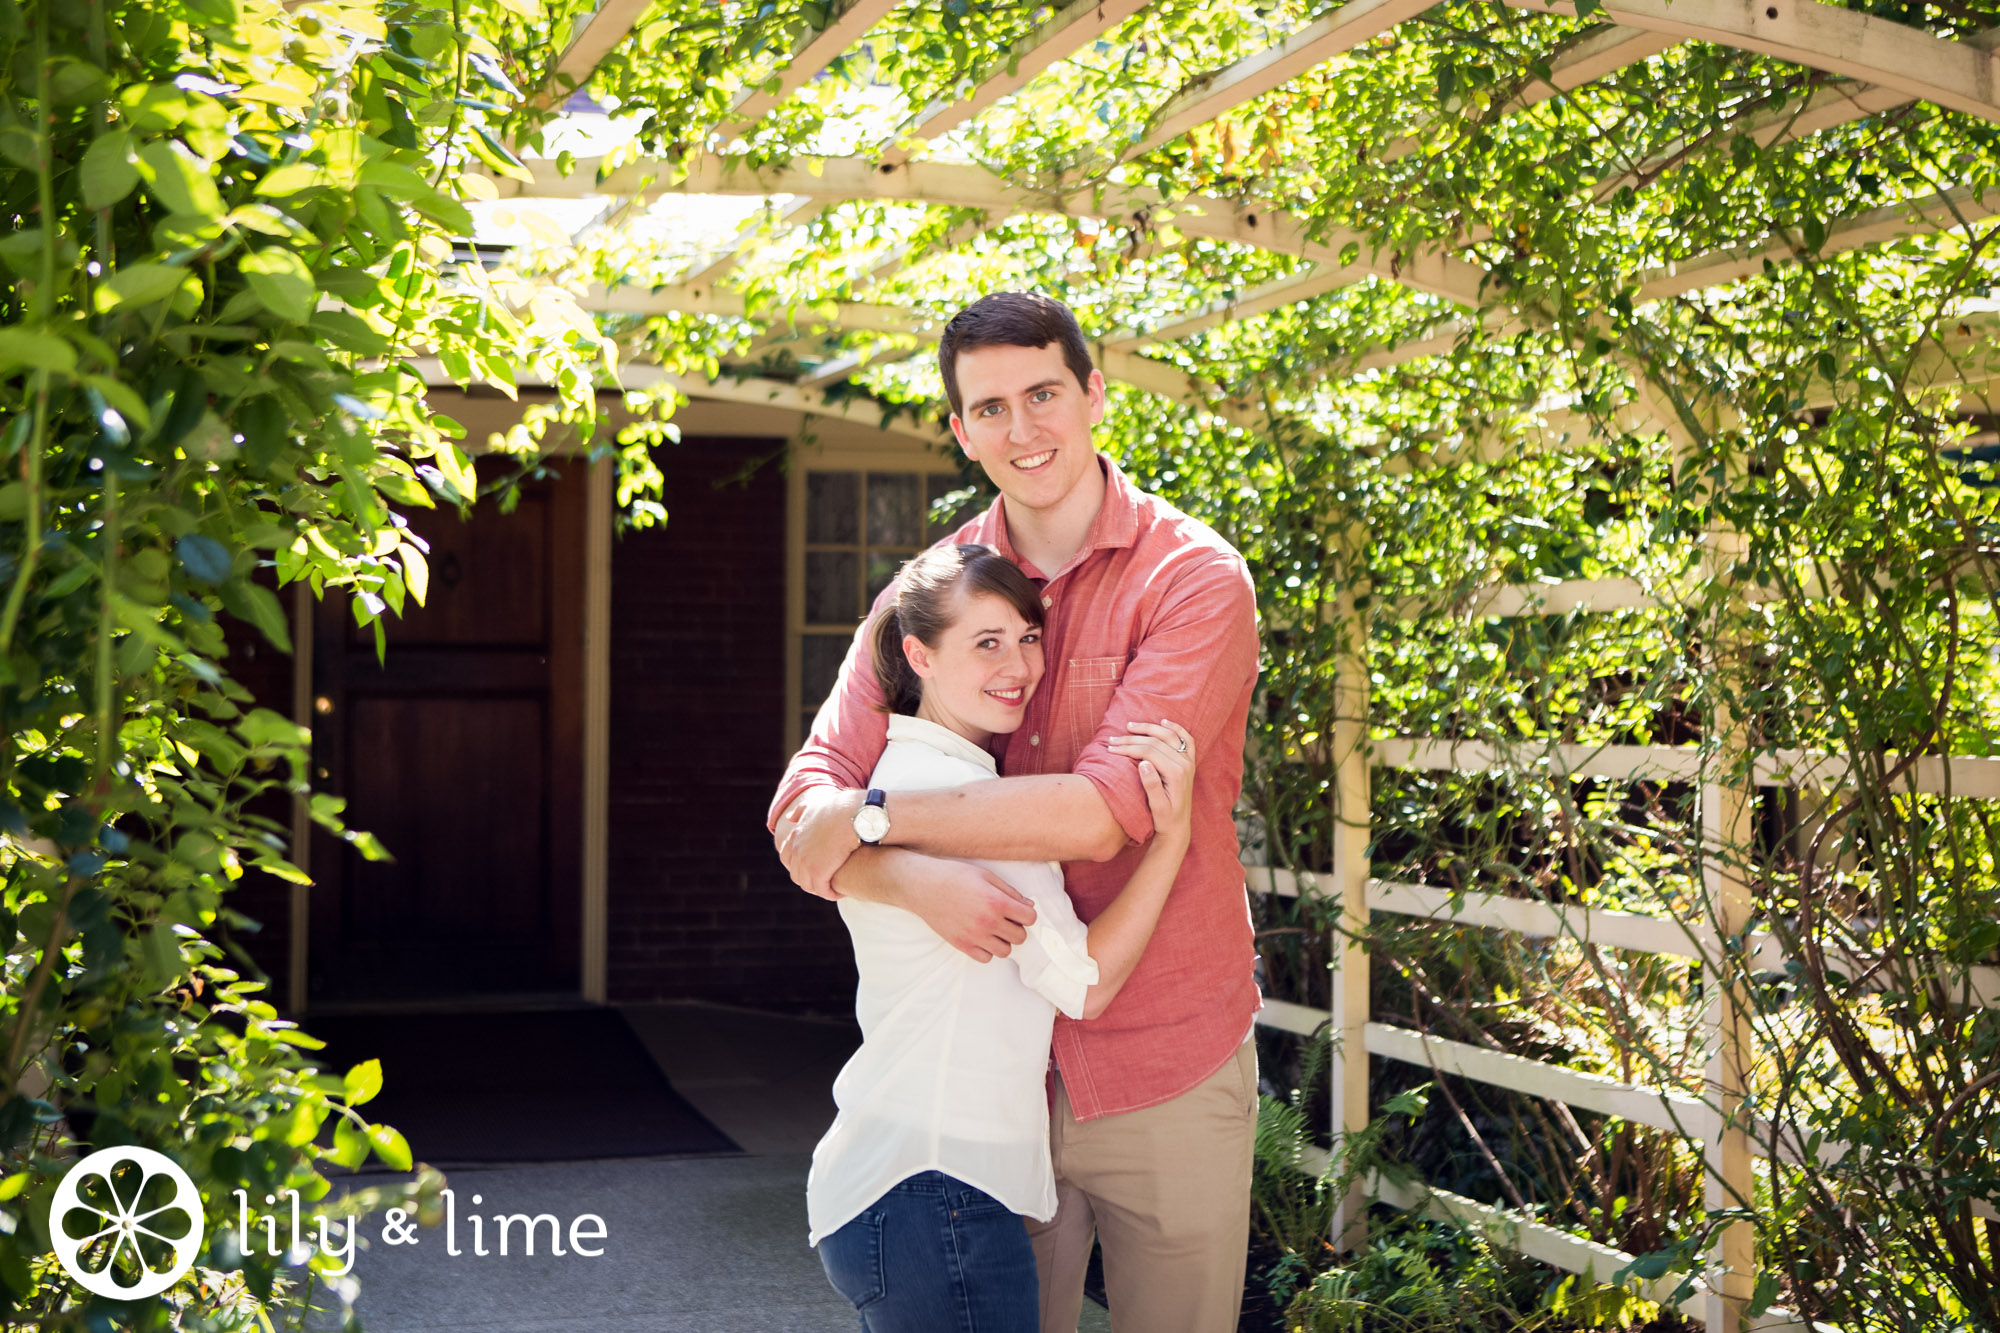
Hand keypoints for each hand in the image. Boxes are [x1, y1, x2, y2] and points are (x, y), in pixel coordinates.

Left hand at [775, 786, 865, 899]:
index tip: (813, 869)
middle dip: (810, 880)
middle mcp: (797, 849)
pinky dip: (830, 893)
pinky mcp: (818, 871)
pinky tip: (840, 892)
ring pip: (808, 885)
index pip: (787, 858)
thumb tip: (789, 818)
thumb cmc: (843, 808)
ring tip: (834, 890)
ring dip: (821, 889)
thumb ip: (801, 811)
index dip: (799, 866)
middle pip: (797, 874)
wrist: (855, 814)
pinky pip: (822, 890)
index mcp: (795, 835)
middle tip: (825, 883)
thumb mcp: (816, 805)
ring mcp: (805, 861)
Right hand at [902, 854, 1038, 962]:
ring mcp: (974, 936)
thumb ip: (1010, 892)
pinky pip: (986, 958)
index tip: (1019, 910)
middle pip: (1020, 937)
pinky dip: (987, 949)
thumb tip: (1028, 906)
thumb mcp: (986, 876)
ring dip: (1003, 940)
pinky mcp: (962, 945)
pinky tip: (981, 936)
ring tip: (994, 929)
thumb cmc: (954, 876)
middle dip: (1017, 927)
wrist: (923, 886)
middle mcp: (988, 922)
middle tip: (1006, 919)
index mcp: (997, 902)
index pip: (1030, 918)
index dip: (1027, 913)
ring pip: (1005, 951)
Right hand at [1106, 719, 1195, 844]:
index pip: (1148, 752)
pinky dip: (1175, 728)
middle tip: (1112, 739)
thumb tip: (1143, 763)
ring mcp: (1189, 762)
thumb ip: (1152, 785)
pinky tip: (1163, 721)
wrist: (1178, 828)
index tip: (1110, 749)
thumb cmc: (1164, 819)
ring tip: (1129, 726)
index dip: (1128, 748)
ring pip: (1169, 736)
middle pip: (1156, 742)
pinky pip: (1186, 739)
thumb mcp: (1156, 806)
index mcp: (1176, 773)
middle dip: (1132, 738)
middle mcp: (1185, 764)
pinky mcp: (1189, 762)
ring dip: (1148, 728)